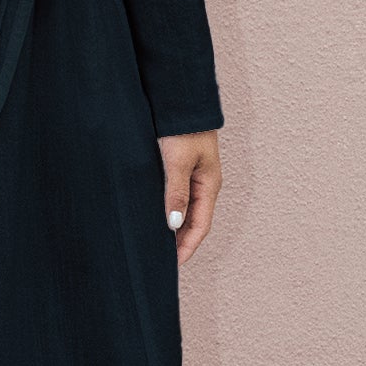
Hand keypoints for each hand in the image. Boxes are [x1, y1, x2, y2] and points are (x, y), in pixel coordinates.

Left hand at [158, 130, 221, 263]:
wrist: (181, 100)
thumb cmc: (182, 128)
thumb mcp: (177, 162)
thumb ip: (175, 193)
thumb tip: (174, 224)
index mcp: (209, 185)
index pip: (201, 226)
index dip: (188, 247)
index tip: (174, 264)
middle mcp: (204, 184)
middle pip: (194, 221)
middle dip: (181, 242)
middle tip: (162, 260)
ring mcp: (194, 176)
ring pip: (186, 210)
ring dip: (175, 228)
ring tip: (157, 244)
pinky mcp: (182, 168)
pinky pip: (179, 197)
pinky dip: (170, 211)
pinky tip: (156, 217)